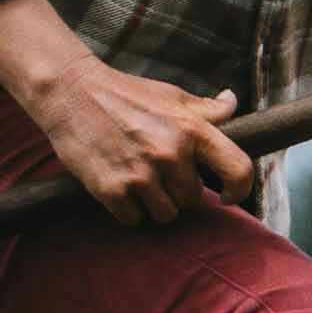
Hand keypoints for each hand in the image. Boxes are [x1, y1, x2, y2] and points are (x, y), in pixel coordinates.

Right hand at [0, 15, 254, 223]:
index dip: (240, 190)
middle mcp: (170, 154)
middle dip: (179, 192)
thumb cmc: (125, 93)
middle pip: (192, 200)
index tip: (227, 196)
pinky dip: (128, 209)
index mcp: (192, 129)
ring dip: (154, 204)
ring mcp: (141, 174)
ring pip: (165, 215)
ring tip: (139, 179)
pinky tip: (119, 185)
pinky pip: (134, 219)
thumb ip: (206, 109)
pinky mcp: (112, 190)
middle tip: (158, 173)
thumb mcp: (171, 95)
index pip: (238, 170)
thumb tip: (232, 103)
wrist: (71, 93)